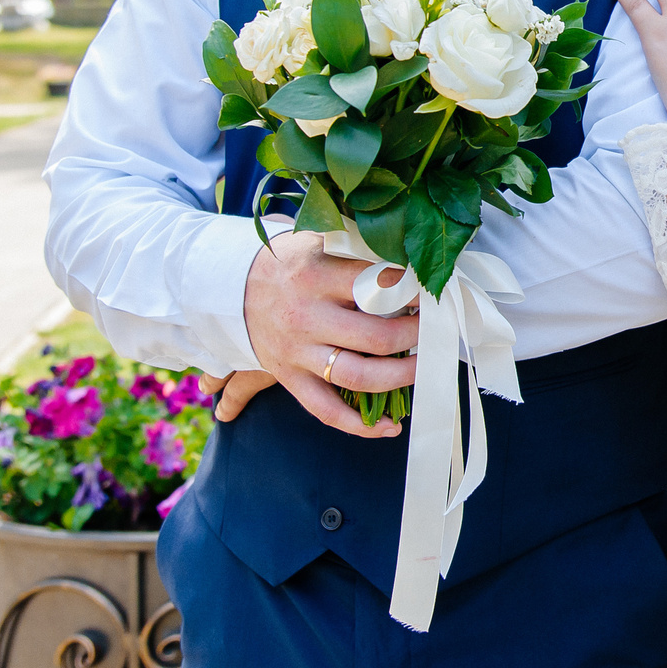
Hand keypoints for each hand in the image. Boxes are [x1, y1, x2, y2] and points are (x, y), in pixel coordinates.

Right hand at [211, 228, 420, 435]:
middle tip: (436, 329)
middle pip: (376, 337)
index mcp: (316, 277)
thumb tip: (411, 257)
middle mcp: (306, 317)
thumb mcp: (318, 241)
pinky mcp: (289, 378)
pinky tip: (391, 427)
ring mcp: (297, 353)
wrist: (231, 287)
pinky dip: (360, 426)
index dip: (413, 291)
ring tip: (426, 368)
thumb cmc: (289, 262)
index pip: (376, 286)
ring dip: (401, 377)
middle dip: (415, 335)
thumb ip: (358, 249)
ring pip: (358, 377)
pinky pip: (326, 411)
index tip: (433, 294)